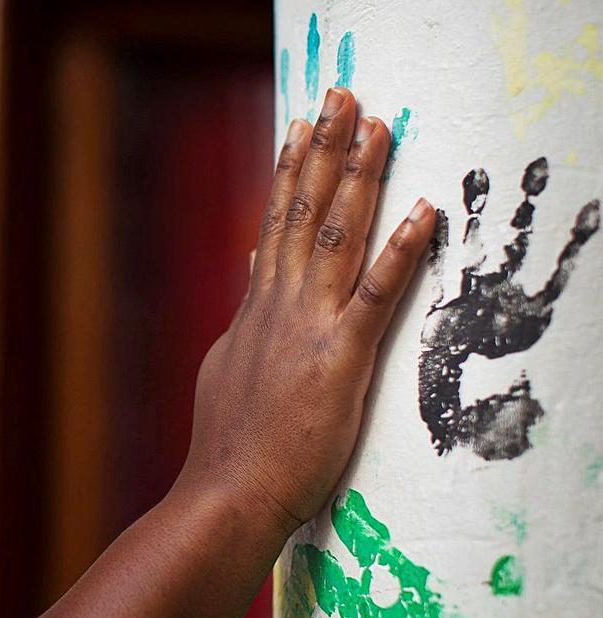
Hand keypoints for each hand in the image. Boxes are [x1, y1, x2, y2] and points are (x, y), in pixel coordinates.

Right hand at [173, 87, 436, 535]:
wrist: (227, 490)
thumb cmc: (230, 442)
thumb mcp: (228, 364)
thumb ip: (247, 315)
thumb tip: (254, 266)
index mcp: (256, 307)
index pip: (276, 224)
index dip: (289, 171)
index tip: (299, 127)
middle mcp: (279, 304)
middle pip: (304, 211)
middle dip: (323, 149)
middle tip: (340, 96)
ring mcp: (308, 327)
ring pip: (336, 236)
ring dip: (357, 177)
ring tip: (375, 126)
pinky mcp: (340, 358)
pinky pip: (375, 295)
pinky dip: (399, 251)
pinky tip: (422, 212)